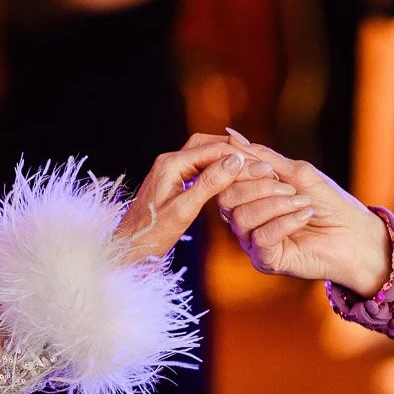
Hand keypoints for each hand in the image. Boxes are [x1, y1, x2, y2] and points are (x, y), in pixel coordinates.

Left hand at [116, 134, 258, 262]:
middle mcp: (170, 161)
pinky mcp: (172, 180)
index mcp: (171, 164)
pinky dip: (219, 169)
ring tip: (253, 169)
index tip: (266, 168)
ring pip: (205, 153)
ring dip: (229, 158)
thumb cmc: (151, 235)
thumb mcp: (184, 211)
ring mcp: (170, 169)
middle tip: (263, 164)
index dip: (243, 158)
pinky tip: (233, 178)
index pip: (214, 150)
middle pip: (210, 144)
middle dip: (238, 152)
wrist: (127, 248)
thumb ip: (209, 184)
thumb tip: (235, 160)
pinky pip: (200, 166)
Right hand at [218, 130, 391, 298]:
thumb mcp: (295, 173)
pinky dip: (284, 222)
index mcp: (248, 199)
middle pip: (227, 199)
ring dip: (276, 204)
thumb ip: (263, 158)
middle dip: (259, 187)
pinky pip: (260, 238)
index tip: (269, 168)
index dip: (240, 170)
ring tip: (303, 202)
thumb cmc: (329, 203)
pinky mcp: (266, 261)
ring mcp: (253, 242)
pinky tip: (305, 216)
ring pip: (242, 219)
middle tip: (290, 188)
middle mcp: (245, 221)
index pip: (225, 182)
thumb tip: (231, 136)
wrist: (356, 235)